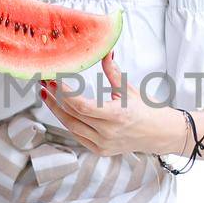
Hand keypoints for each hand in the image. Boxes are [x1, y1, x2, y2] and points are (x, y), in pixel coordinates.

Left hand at [39, 51, 186, 156]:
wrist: (160, 134)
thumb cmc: (147, 110)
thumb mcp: (129, 89)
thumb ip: (112, 71)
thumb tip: (105, 51)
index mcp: (116, 116)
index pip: (81, 105)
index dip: (65, 93)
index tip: (54, 80)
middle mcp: (107, 133)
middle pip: (71, 116)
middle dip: (54, 99)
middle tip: (43, 84)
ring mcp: (103, 144)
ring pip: (71, 127)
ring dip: (57, 111)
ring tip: (47, 95)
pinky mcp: (100, 150)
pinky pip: (78, 136)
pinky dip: (68, 122)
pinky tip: (61, 110)